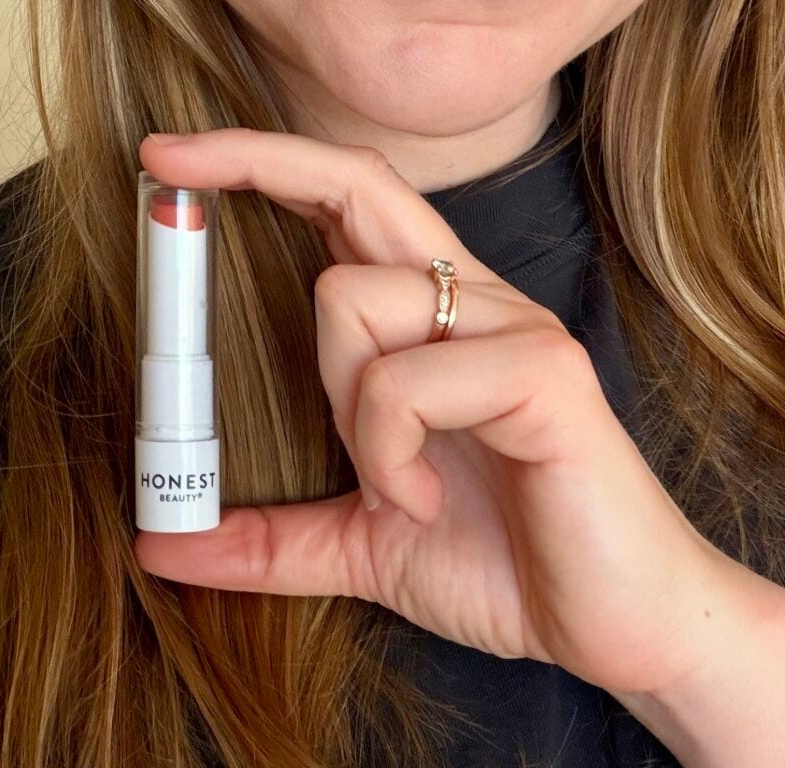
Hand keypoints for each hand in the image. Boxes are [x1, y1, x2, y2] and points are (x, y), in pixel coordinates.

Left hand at [133, 127, 776, 700]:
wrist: (623, 628)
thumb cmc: (511, 564)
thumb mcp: (366, 544)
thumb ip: (275, 536)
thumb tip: (165, 544)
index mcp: (433, 317)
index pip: (348, 199)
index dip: (263, 162)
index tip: (167, 160)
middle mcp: (472, 298)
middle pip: (358, 182)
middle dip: (256, 157)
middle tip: (161, 167)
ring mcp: (512, 326)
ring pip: (352, 299)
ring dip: (342, 409)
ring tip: (398, 484)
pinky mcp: (544, 371)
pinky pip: (405, 381)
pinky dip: (388, 454)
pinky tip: (427, 499)